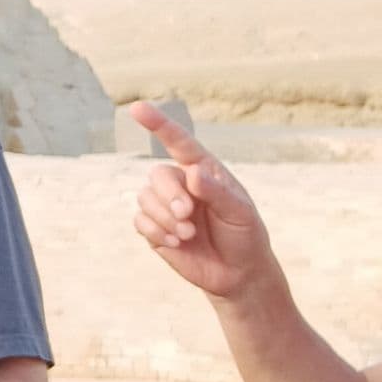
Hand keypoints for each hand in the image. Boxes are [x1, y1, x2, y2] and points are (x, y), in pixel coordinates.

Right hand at [129, 102, 279, 303]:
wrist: (237, 273)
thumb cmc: (244, 234)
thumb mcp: (240, 212)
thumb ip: (216, 192)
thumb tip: (192, 172)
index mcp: (203, 170)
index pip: (178, 142)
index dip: (158, 124)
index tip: (137, 108)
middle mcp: (180, 184)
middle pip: (157, 175)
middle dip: (170, 195)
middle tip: (187, 214)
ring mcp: (165, 207)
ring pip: (145, 198)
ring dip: (164, 217)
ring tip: (187, 234)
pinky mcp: (154, 230)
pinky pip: (139, 221)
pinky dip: (155, 231)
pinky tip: (175, 242)